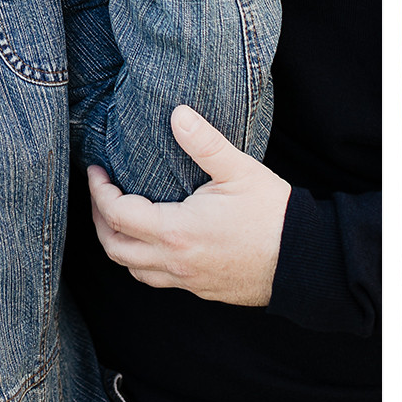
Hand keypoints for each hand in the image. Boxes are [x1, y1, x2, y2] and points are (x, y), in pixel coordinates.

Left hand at [87, 105, 291, 305]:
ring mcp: (185, 278)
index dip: (99, 191)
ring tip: (120, 219)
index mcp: (176, 230)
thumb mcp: (240, 171)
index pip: (116, 213)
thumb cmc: (274, 214)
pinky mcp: (199, 287)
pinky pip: (155, 279)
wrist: (305, 259)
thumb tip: (178, 114)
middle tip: (102, 194)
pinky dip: (142, 261)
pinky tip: (153, 244)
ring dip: (118, 244)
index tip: (97, 172)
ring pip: (132, 268)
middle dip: (99, 219)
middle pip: (113, 247)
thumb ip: (205, 143)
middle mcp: (173, 260)